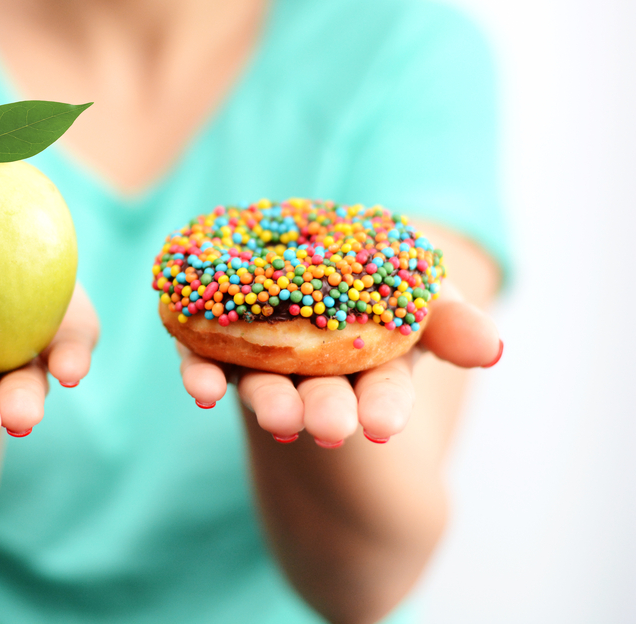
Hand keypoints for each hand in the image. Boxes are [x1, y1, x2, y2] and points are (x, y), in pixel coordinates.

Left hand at [177, 284, 500, 445]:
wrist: (307, 263)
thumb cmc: (376, 288)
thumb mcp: (422, 296)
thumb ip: (450, 321)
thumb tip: (492, 347)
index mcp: (370, 365)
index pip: (382, 393)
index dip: (384, 408)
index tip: (385, 426)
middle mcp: (314, 372)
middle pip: (321, 397)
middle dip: (326, 411)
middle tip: (327, 428)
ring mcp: (261, 359)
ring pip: (264, 386)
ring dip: (269, 403)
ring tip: (276, 418)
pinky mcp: (212, 342)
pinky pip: (202, 360)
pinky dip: (201, 374)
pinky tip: (202, 388)